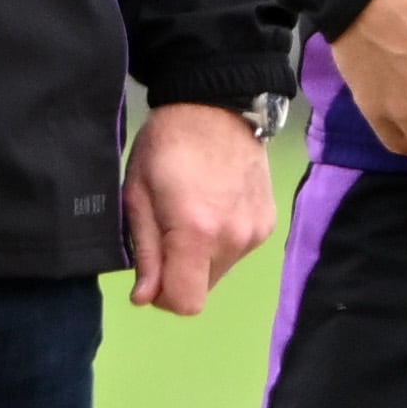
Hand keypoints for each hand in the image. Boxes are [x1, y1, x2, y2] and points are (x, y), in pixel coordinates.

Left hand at [122, 102, 277, 315]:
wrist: (217, 104)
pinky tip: (215, 207)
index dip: (162, 296)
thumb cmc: (167, 145)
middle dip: (181, 272)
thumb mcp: (138, 195)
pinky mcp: (268, 221)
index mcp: (197, 233)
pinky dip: (222, 242)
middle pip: (202, 288)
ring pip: (220, 271)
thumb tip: (145, 298)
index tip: (153, 269)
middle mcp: (234, 239)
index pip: (186, 303)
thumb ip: (146, 252)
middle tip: (168, 231)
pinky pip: (238, 251)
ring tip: (192, 214)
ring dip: (202, 257)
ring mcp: (257, 231)